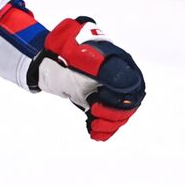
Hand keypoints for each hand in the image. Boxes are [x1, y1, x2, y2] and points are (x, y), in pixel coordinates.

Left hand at [31, 17, 145, 140]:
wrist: (52, 57)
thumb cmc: (68, 52)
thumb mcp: (83, 56)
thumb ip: (104, 68)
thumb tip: (126, 83)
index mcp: (122, 64)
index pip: (132, 88)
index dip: (120, 98)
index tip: (99, 96)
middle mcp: (120, 79)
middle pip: (128, 105)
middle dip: (113, 115)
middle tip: (94, 113)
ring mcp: (110, 93)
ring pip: (120, 116)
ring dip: (109, 126)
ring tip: (93, 128)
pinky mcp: (100, 103)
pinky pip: (109, 121)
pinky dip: (104, 130)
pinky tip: (94, 133)